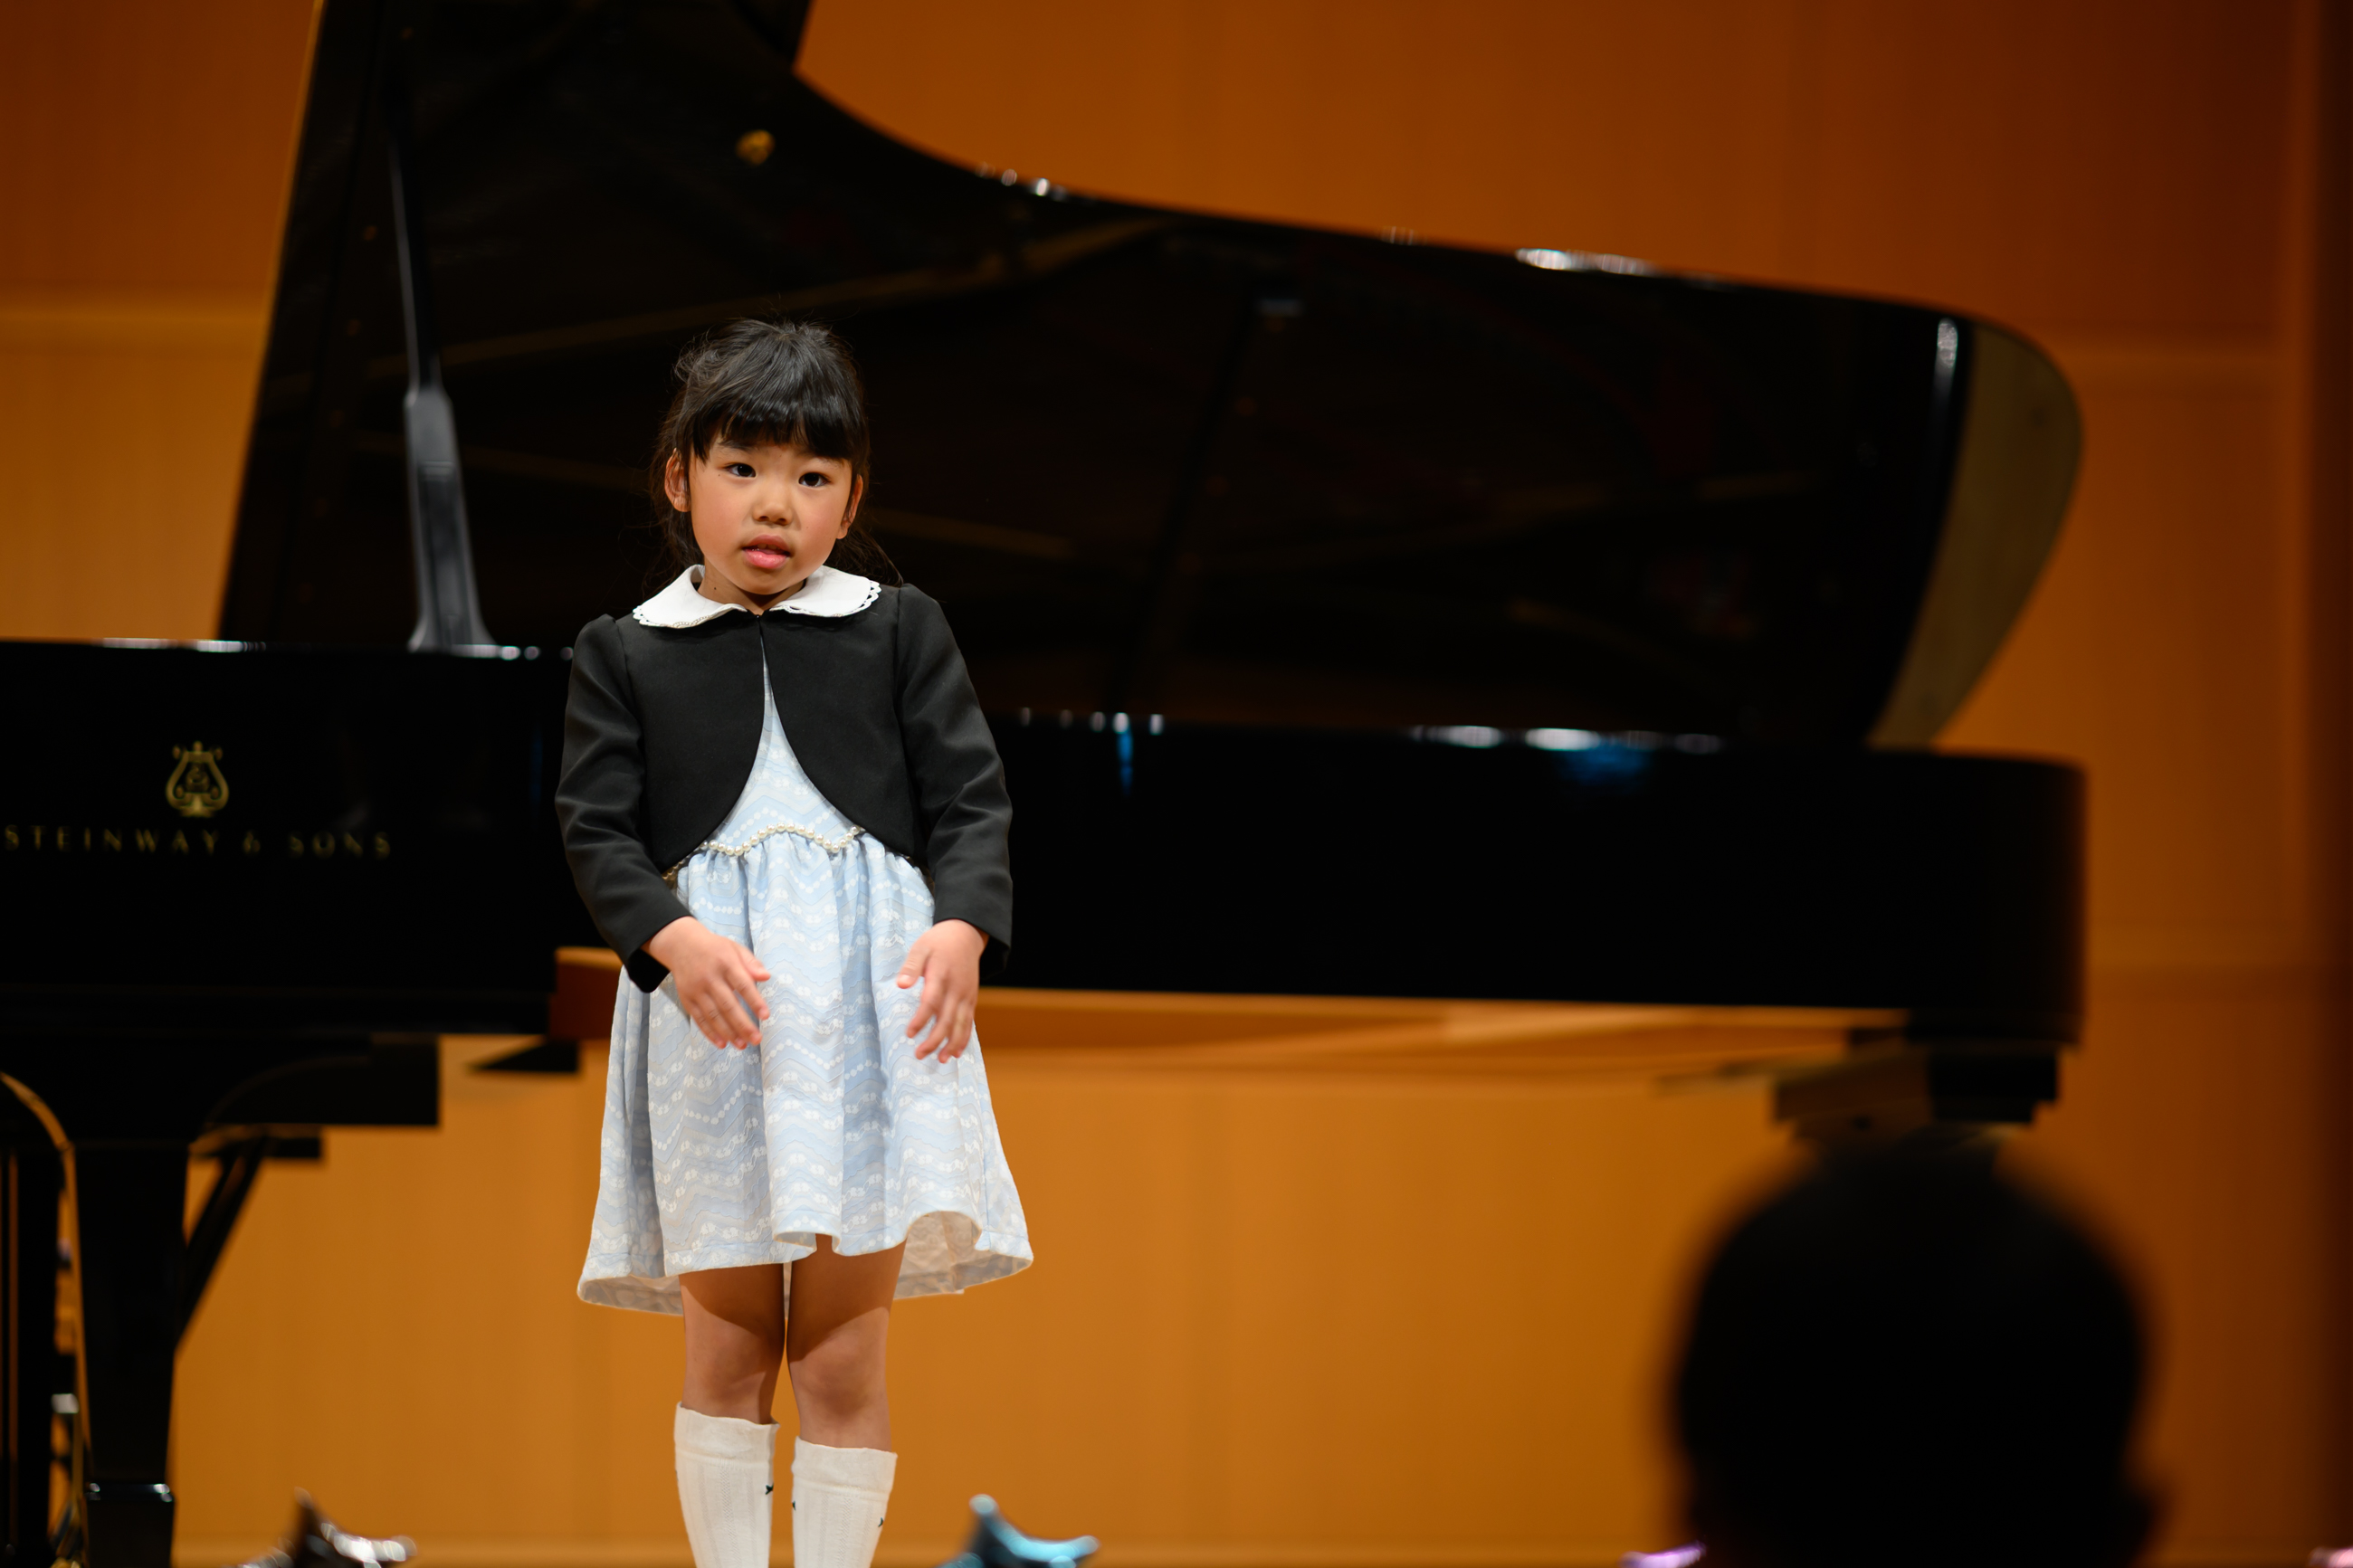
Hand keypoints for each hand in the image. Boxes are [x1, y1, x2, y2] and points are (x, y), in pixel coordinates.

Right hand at [646, 916, 770, 1048]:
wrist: (681, 945)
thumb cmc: (715, 949)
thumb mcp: (735, 948)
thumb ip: (751, 963)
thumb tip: (766, 976)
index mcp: (725, 963)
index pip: (742, 984)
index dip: (754, 1001)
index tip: (765, 1016)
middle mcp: (709, 977)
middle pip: (727, 1005)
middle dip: (743, 1025)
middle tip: (756, 1039)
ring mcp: (696, 990)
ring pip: (713, 1015)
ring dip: (728, 1033)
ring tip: (742, 1045)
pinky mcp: (686, 999)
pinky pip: (698, 1019)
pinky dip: (710, 1033)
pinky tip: (722, 1043)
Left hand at [896, 919, 985, 1060]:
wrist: (966, 935)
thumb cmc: (938, 942)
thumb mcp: (921, 947)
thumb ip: (911, 966)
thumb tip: (901, 985)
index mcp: (942, 975)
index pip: (931, 1002)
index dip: (921, 1020)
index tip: (909, 1034)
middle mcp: (957, 989)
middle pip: (947, 1019)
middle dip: (934, 1039)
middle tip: (920, 1055)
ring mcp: (967, 995)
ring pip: (961, 1024)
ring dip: (952, 1044)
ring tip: (941, 1060)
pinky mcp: (972, 999)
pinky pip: (969, 1022)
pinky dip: (964, 1038)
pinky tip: (957, 1052)